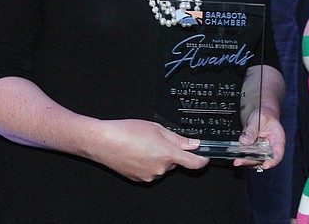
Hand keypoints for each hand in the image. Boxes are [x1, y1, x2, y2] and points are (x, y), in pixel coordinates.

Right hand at [88, 119, 208, 181]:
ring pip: (162, 167)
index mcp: (168, 154)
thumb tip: (194, 144)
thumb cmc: (127, 131)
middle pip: (175, 162)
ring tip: (143, 146)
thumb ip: (178, 138)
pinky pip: (151, 172)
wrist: (104, 142)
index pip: (194, 162)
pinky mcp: (140, 179)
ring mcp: (150, 176)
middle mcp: (161, 168)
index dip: (202, 160)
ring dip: (159, 159)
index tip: (205, 157)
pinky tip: (137, 153)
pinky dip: (148, 164)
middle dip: (171, 153)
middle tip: (157, 140)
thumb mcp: (157, 128)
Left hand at [233, 106, 284, 170]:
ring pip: (256, 160)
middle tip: (240, 161)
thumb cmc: (266, 115)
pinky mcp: (256, 151)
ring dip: (246, 161)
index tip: (266, 165)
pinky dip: (244, 157)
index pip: (278, 153)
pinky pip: (250, 157)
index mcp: (278, 139)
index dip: (273, 161)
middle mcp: (271, 148)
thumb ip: (251, 130)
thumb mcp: (259, 118)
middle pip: (264, 159)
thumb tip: (244, 141)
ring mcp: (263, 151)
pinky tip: (237, 155)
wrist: (263, 114)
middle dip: (252, 161)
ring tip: (237, 160)